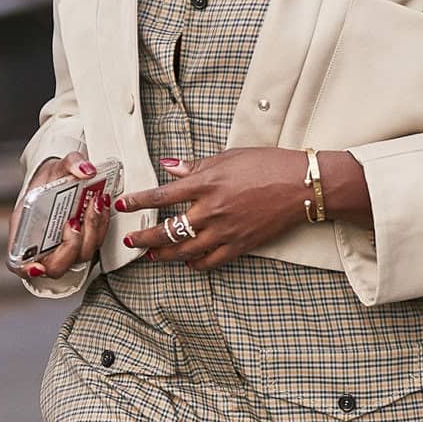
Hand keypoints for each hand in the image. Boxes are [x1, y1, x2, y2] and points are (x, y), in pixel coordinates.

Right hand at [8, 152, 109, 282]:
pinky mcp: (83, 242)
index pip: (18, 263)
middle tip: (74, 221)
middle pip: (56, 265)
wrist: (64, 177)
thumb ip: (70, 163)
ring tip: (95, 204)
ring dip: (91, 233)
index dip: (26, 270)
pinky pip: (95, 244)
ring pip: (80, 256)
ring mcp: (65, 246)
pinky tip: (102, 206)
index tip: (37, 266)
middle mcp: (44, 245)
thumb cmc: (51, 177)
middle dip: (70, 247)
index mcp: (25, 232)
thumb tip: (86, 170)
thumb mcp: (56, 166)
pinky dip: (100, 227)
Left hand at [116, 147, 369, 267]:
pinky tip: (186, 263)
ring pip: (185, 250)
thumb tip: (170, 168)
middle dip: (144, 237)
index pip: (161, 196)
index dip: (137, 202)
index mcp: (205, 184)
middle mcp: (211, 210)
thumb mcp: (228, 157)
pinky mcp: (240, 245)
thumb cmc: (267, 165)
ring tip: (150, 256)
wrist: (300, 185)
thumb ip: (196, 166)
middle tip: (131, 240)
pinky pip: (211, 261)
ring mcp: (225, 231)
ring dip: (164, 255)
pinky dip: (196, 264)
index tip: (122, 205)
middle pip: (167, 231)